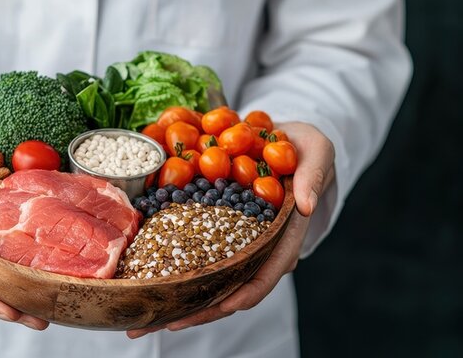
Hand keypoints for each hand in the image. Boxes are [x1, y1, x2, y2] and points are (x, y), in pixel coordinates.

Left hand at [127, 121, 334, 337]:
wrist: (291, 140)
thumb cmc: (307, 148)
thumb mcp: (317, 152)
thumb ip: (313, 176)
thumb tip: (307, 206)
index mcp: (285, 236)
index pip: (268, 274)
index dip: (246, 293)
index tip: (223, 304)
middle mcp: (261, 248)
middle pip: (232, 289)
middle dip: (200, 310)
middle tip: (165, 322)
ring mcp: (239, 242)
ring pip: (211, 281)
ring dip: (180, 300)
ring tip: (145, 317)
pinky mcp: (221, 231)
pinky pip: (198, 256)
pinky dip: (174, 270)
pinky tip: (145, 279)